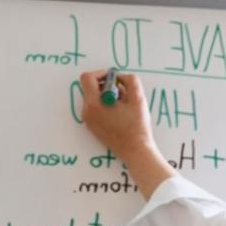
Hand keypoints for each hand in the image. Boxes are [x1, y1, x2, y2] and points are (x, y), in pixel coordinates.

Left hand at [77, 71, 173, 198]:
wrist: (135, 151)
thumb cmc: (137, 127)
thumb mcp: (138, 99)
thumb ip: (130, 81)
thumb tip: (121, 77)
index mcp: (94, 103)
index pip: (88, 78)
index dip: (102, 74)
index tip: (115, 79)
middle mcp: (87, 111)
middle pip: (90, 87)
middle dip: (106, 86)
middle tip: (123, 93)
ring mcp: (88, 119)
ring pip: (93, 98)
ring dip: (107, 96)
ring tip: (123, 105)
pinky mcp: (92, 126)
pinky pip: (95, 108)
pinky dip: (105, 106)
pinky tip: (119, 114)